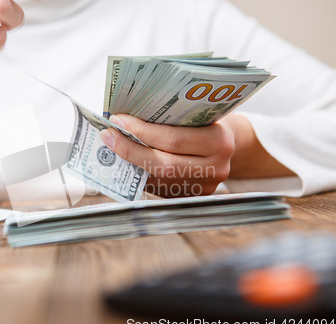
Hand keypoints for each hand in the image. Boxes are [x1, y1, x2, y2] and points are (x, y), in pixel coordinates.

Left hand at [100, 114, 234, 196]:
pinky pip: (158, 187)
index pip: (172, 139)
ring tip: (111, 148)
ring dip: (130, 163)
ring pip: (157, 179)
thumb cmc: (206, 124)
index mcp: (219, 142)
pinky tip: (125, 162)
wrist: (228, 146)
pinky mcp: (191, 197)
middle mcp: (215, 168)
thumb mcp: (197, 115)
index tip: (118, 120)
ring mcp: (203, 187)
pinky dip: (139, 174)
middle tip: (108, 136)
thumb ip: (171, 119)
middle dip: (130, 150)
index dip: (141, 131)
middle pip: (162, 164)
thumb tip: (125, 120)